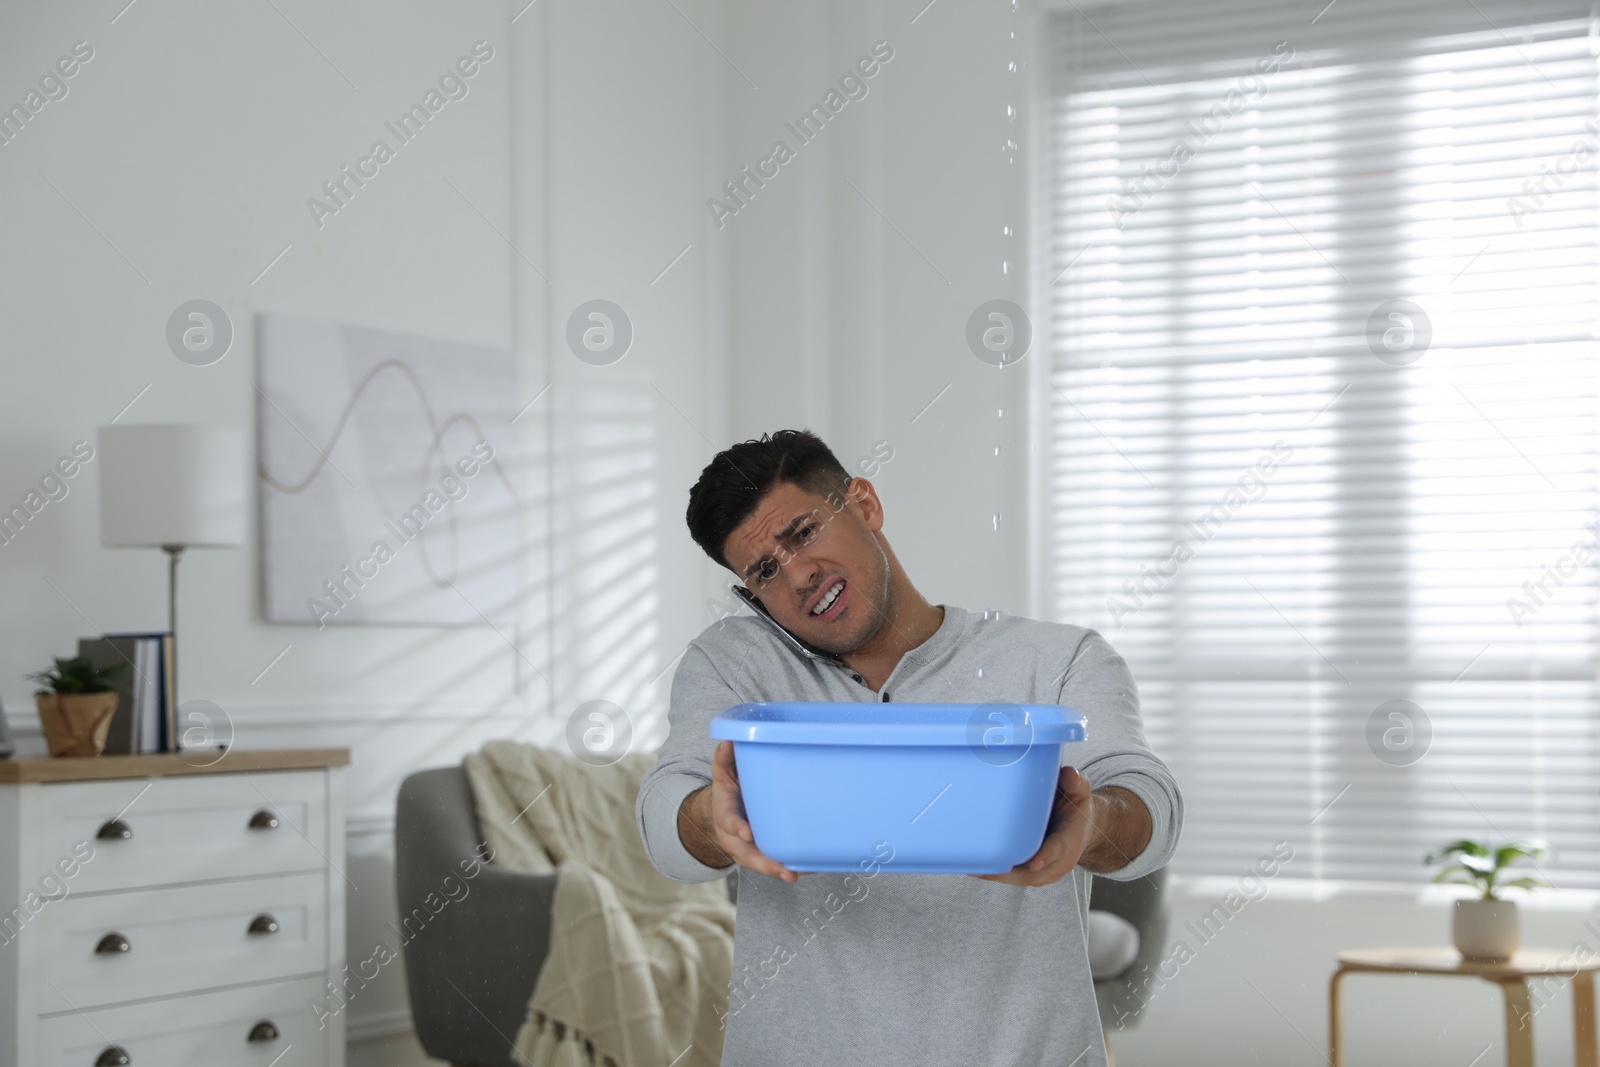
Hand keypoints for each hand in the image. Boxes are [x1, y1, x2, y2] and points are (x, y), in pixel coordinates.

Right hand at [685, 740, 803, 883]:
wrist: (724, 813)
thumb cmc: (728, 791)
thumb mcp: (722, 773)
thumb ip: (725, 758)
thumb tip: (730, 739)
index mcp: (725, 815)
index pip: (729, 822)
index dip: (737, 828)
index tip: (747, 833)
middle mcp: (736, 838)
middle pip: (748, 855)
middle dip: (767, 864)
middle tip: (786, 872)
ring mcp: (750, 849)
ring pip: (765, 864)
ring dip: (783, 870)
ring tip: (802, 873)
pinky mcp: (765, 854)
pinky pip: (778, 864)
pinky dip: (794, 867)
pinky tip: (812, 866)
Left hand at [973, 766, 1095, 886]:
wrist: (1082, 828)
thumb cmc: (1076, 808)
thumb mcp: (1079, 791)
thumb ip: (1075, 782)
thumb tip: (1068, 774)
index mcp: (1070, 838)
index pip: (1059, 848)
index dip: (1047, 856)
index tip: (1034, 863)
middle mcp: (1060, 860)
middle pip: (1033, 874)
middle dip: (1008, 873)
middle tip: (982, 869)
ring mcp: (1047, 870)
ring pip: (1022, 879)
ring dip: (998, 876)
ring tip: (973, 869)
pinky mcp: (1035, 872)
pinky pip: (1017, 877)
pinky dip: (998, 874)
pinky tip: (978, 868)